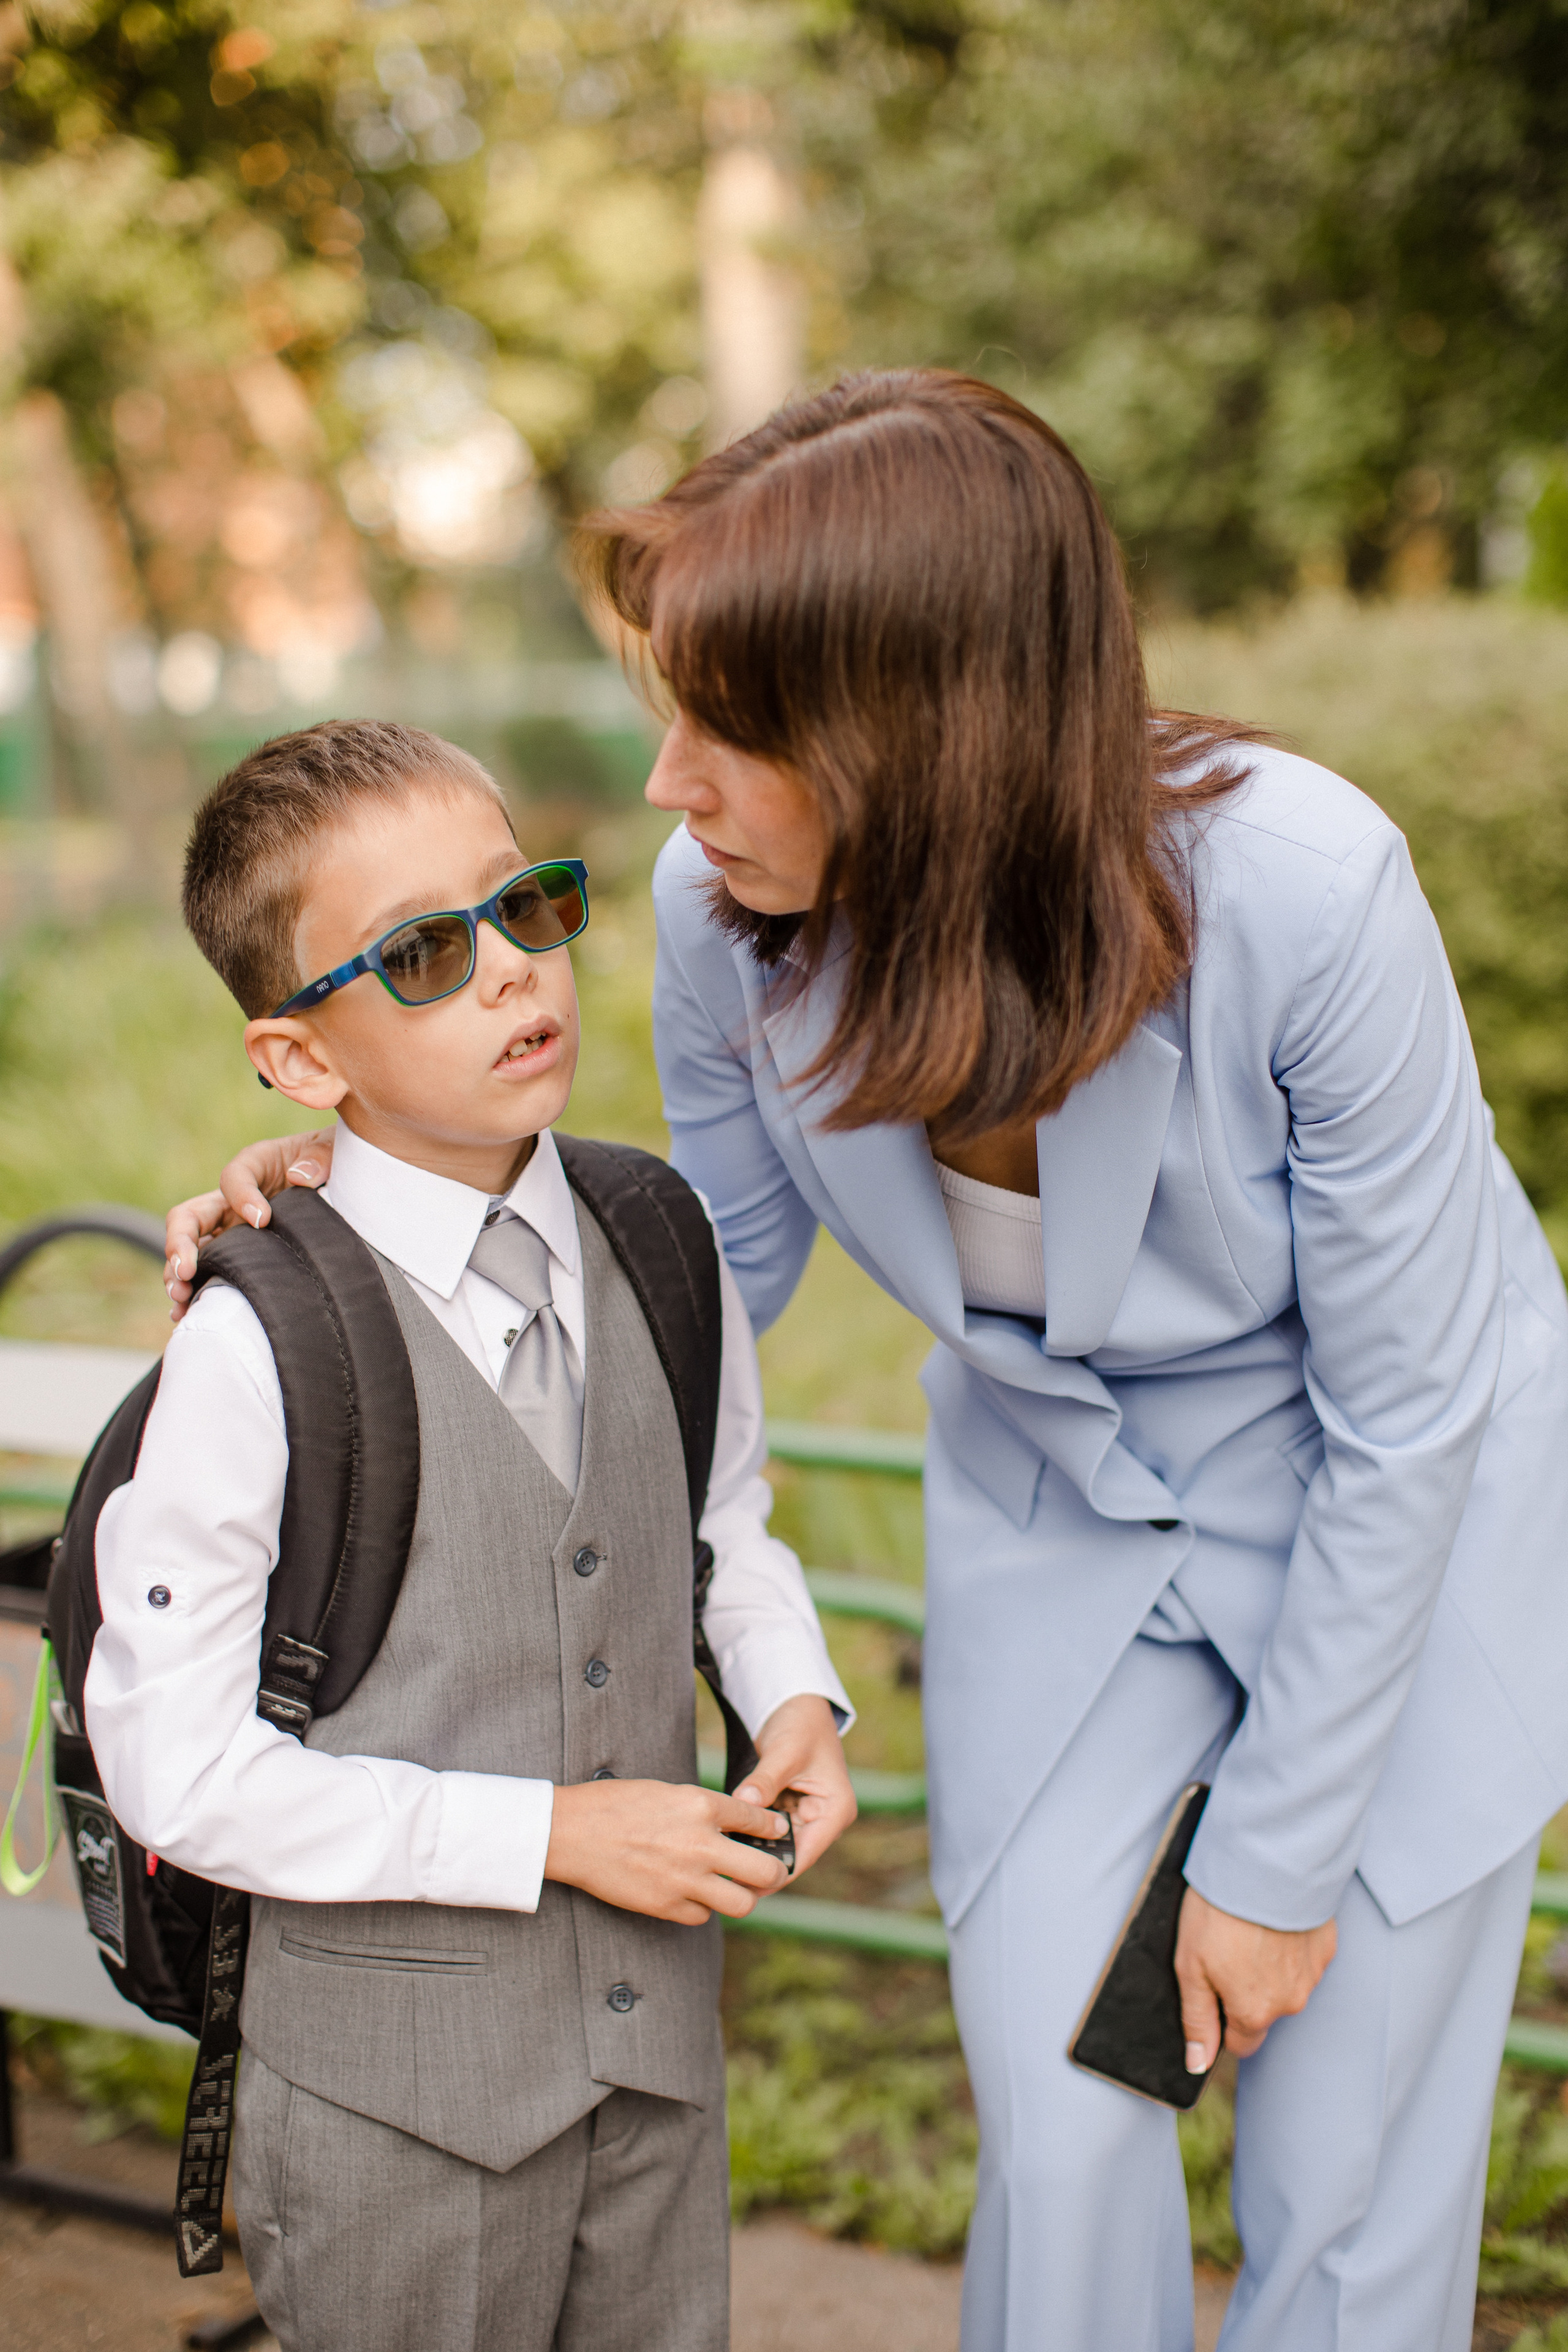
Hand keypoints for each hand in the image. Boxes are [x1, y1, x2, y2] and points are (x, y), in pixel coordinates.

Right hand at [163, 1130, 335, 1320]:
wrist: (343, 1186)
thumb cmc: (332, 1163)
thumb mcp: (331, 1150)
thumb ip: (319, 1156)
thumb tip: (299, 1177)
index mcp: (255, 1165)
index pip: (234, 1177)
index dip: (242, 1197)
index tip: (263, 1220)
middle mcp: (231, 1199)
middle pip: (189, 1217)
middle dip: (181, 1244)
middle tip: (186, 1270)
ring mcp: (229, 1230)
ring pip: (190, 1250)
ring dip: (177, 1273)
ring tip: (180, 1297)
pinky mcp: (235, 1255)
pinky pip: (205, 1272)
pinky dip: (192, 1291)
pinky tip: (185, 1312)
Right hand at [544, 1779, 792, 1923]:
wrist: (572, 1833)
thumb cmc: (615, 1804)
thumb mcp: (666, 1791)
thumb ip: (703, 1808)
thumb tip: (734, 1823)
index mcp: (701, 1806)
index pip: (757, 1821)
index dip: (773, 1829)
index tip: (777, 1833)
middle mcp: (701, 1844)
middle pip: (764, 1871)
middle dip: (772, 1872)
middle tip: (766, 1871)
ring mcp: (685, 1879)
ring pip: (742, 1904)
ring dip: (740, 1896)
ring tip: (732, 1888)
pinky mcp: (666, 1906)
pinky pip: (702, 1916)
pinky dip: (702, 1907)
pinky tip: (691, 1894)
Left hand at [734, 1694, 856, 1877]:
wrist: (797, 1704)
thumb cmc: (801, 1724)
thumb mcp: (786, 1751)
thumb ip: (766, 1779)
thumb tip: (744, 1801)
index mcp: (836, 1811)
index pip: (804, 1854)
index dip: (775, 1872)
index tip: (743, 1883)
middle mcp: (823, 1819)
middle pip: (789, 1855)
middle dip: (759, 1863)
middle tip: (723, 1875)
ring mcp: (805, 1816)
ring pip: (775, 1846)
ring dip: (752, 1849)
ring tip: (720, 1860)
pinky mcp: (787, 1809)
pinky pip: (766, 1831)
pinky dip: (748, 1833)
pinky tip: (724, 1840)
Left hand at [1175, 1885, 1336, 2070]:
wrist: (1265, 1863)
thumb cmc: (1220, 1912)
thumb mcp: (1190, 1966)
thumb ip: (1197, 2019)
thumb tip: (1197, 2063)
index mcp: (1254, 2012)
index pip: (1240, 2042)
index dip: (1222, 2020)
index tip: (1212, 1988)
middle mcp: (1290, 2002)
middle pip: (1263, 2012)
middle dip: (1244, 1991)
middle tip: (1226, 1950)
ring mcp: (1312, 1974)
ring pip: (1284, 1985)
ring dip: (1268, 1968)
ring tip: (1248, 1930)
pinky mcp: (1325, 1946)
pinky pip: (1303, 1959)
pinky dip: (1288, 1946)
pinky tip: (1272, 1921)